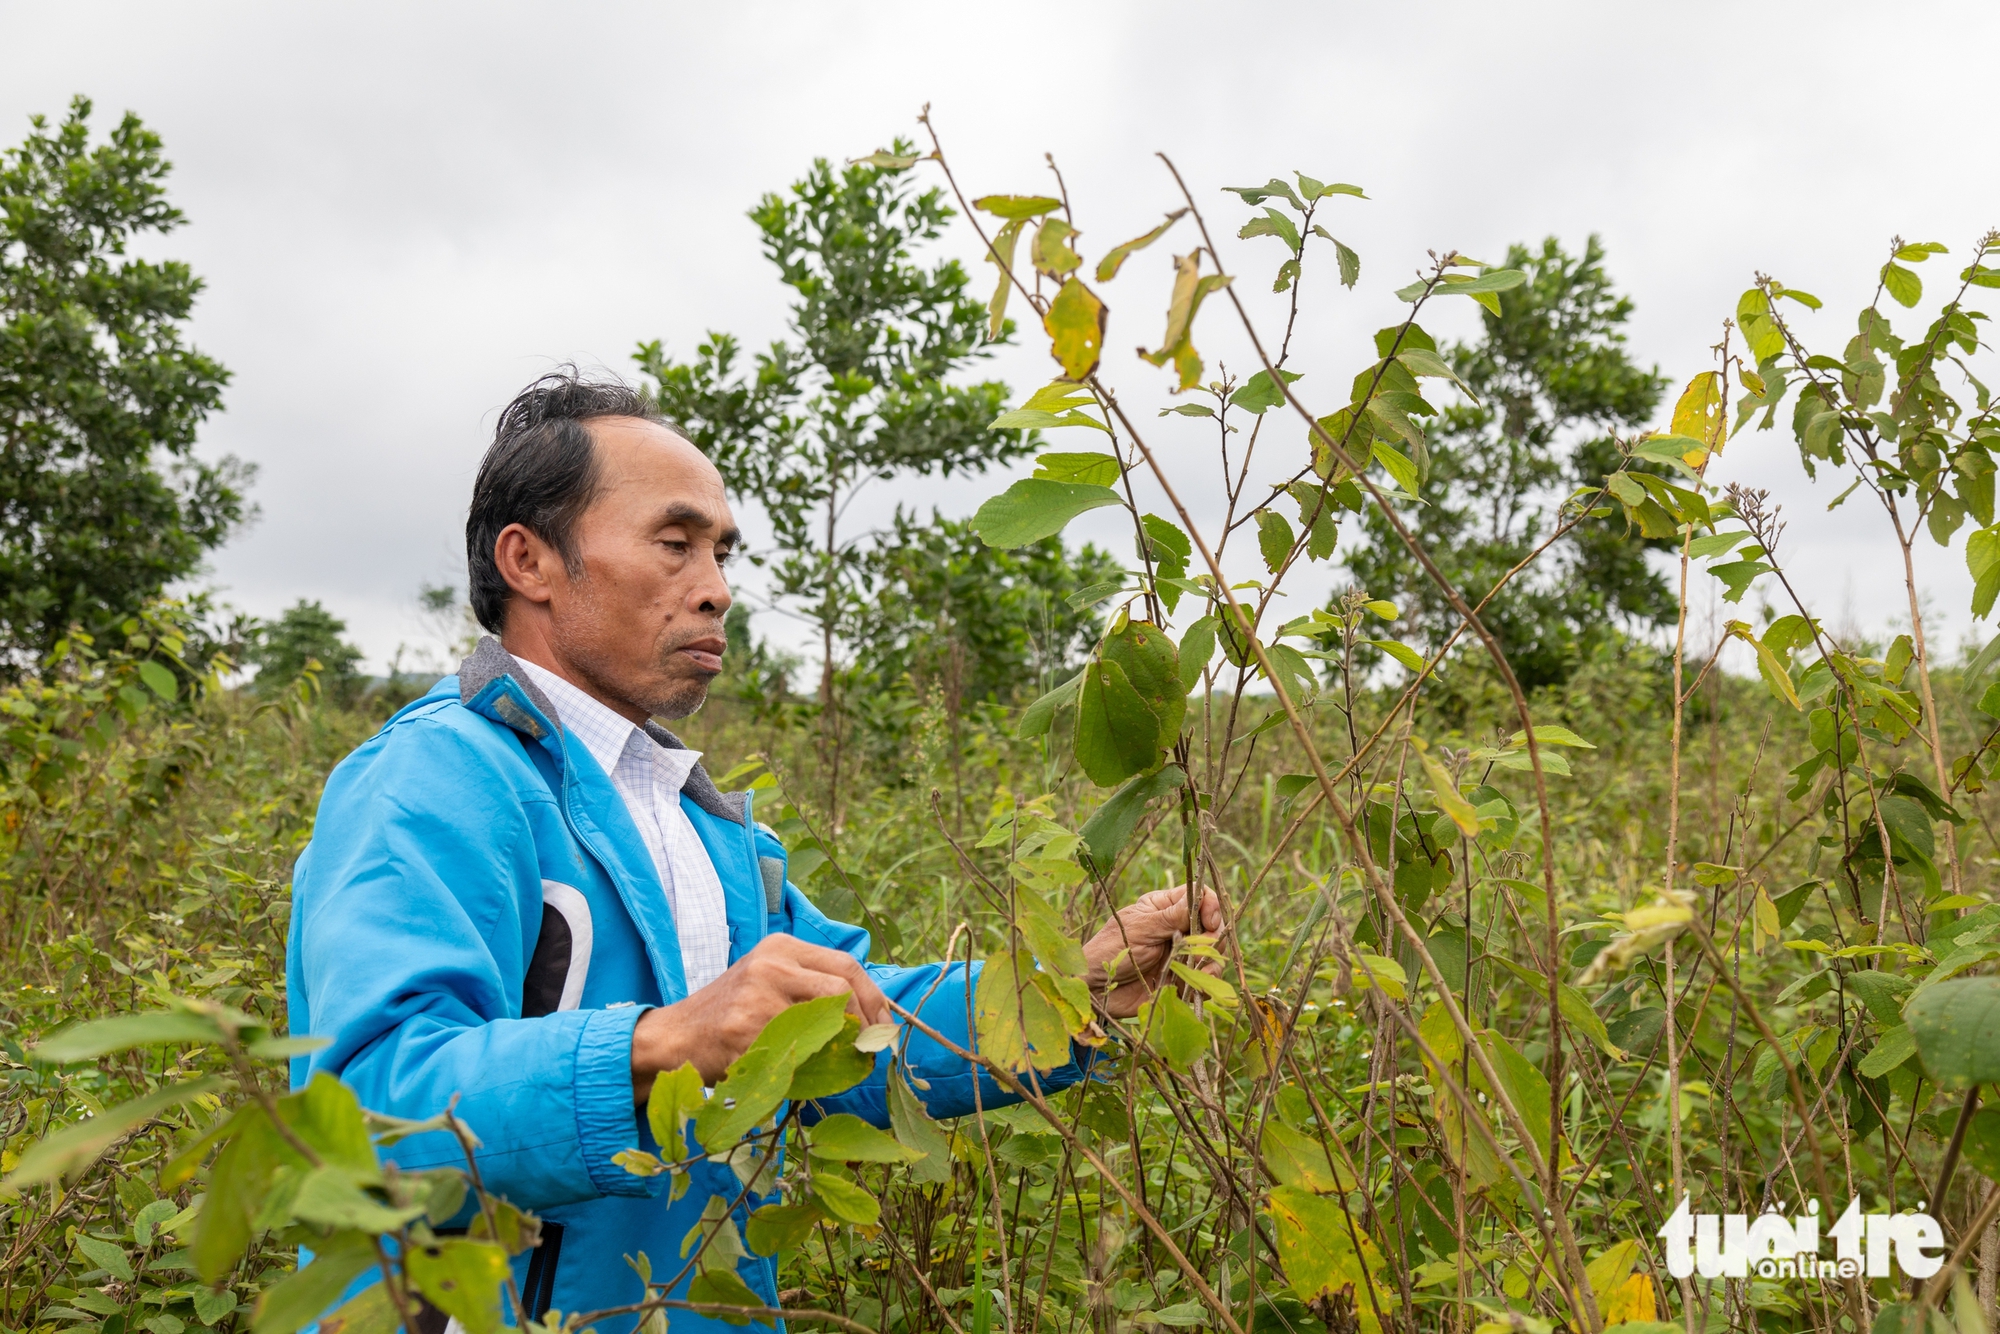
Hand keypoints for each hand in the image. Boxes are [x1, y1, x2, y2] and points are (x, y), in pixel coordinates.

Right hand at [631, 935, 890, 1093]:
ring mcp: (757, 995)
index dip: (874, 998)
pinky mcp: (746, 1030)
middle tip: (871, 1050)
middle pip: (842, 987)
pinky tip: (805, 1075)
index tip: (884, 1026)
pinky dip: (809, 1068)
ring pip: (824, 1021)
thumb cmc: (730, 1015)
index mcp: (781, 948)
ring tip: (842, 1064)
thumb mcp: (768, 982)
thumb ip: (811, 988)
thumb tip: (872, 1019)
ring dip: (841, 1048)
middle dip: (866, 1023)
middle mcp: (771, 964)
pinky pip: (796, 1053)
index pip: (846, 964)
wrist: (674, 1038)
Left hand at [1079, 883, 1223, 1018]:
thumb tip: (1202, 896)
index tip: (1209, 922)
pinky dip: (1203, 983)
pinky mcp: (1181, 978)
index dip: (1210, 906)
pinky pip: (1203, 980)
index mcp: (1164, 907)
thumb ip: (1173, 916)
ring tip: (1199, 972)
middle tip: (1202, 951)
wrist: (1096, 988)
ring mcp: (1180, 953)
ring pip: (1211, 954)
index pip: (1199, 896)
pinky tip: (1192, 988)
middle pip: (1212, 925)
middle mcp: (1176, 927)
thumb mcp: (1142, 929)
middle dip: (1213, 938)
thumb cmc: (1110, 950)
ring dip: (1210, 963)